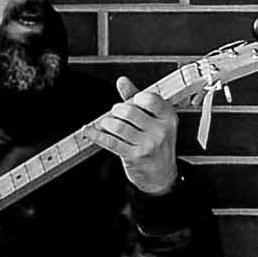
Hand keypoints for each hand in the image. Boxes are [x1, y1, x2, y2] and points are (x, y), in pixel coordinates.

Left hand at [98, 75, 180, 196]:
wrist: (161, 175)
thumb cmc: (156, 144)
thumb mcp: (154, 119)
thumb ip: (137, 98)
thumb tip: (122, 81)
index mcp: (168, 117)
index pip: (148, 98)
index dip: (135, 98)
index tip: (130, 102)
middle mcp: (161, 130)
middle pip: (129, 111)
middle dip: (116, 111)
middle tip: (115, 114)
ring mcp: (148, 144)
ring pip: (118, 126)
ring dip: (106, 123)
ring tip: (106, 124)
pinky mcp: (134, 156)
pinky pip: (109, 141)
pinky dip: (95, 134)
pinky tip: (88, 131)